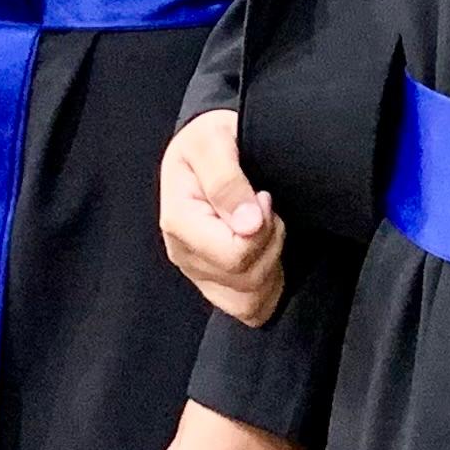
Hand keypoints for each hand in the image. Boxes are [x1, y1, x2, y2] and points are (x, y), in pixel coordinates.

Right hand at [160, 108, 284, 325]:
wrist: (209, 147)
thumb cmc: (210, 140)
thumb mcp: (214, 141)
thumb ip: (227, 180)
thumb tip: (249, 224)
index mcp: (178, 221)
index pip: (234, 255)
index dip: (264, 228)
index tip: (265, 196)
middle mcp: (184, 254)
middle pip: (246, 279)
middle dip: (271, 241)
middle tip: (268, 206)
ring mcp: (200, 275)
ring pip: (250, 301)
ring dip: (272, 263)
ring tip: (265, 227)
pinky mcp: (216, 286)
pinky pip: (251, 309)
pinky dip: (269, 285)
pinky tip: (266, 251)